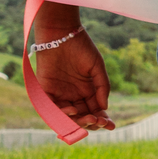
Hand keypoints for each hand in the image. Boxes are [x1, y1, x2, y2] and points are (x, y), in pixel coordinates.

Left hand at [33, 5, 114, 131]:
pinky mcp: (45, 91)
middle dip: (92, 122)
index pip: (94, 110)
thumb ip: (102, 87)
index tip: (112, 125)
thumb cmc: (81, 47)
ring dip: (79, 121)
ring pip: (68, 116)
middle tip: (100, 122)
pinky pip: (51, 108)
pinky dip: (62, 113)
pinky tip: (74, 110)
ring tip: (90, 118)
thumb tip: (104, 108)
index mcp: (85, 90)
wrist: (61, 33)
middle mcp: (72, 95)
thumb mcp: (97, 67)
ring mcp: (59, 94)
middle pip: (82, 116)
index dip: (102, 119)